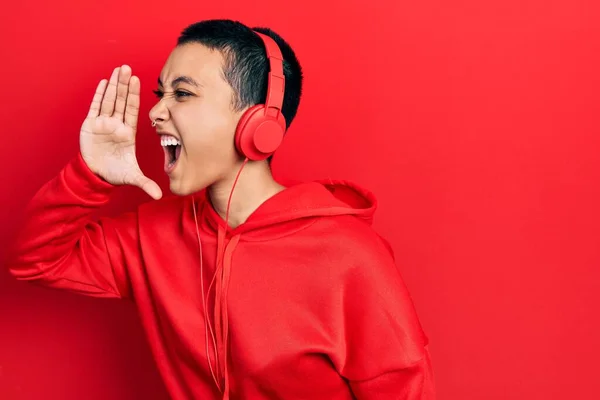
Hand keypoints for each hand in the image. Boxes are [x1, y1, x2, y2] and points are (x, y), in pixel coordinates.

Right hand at [80, 65, 161, 199]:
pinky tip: (103, 82)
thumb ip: (146, 184)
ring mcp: (103, 124)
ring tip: (117, 69)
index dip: (134, 95)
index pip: (131, 110)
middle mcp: (116, 125)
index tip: (138, 81)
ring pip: (108, 100)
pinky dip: (98, 95)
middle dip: (124, 85)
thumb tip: (159, 196)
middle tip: (127, 67)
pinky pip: (95, 107)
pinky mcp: (90, 126)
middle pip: (120, 100)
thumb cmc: (115, 173)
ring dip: (113, 85)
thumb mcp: (132, 178)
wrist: (96, 176)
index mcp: (127, 132)